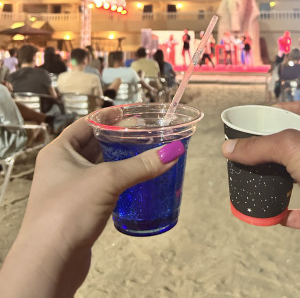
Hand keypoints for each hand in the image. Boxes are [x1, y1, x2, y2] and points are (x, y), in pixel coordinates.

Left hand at [0, 118, 183, 297]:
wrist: (49, 262)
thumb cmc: (69, 211)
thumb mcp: (108, 180)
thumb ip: (141, 165)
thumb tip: (174, 151)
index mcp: (59, 151)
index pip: (86, 124)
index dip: (109, 116)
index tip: (132, 113)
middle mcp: (60, 167)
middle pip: (94, 145)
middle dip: (118, 139)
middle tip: (145, 134)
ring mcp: (68, 190)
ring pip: (98, 168)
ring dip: (119, 161)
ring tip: (144, 154)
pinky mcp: (77, 210)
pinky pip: (101, 188)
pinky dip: (117, 183)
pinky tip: (135, 183)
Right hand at [222, 101, 299, 239]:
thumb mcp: (290, 146)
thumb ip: (258, 146)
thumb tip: (228, 148)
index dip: (282, 109)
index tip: (262, 115)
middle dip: (278, 148)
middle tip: (255, 150)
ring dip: (284, 179)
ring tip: (261, 178)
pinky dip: (292, 214)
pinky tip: (275, 214)